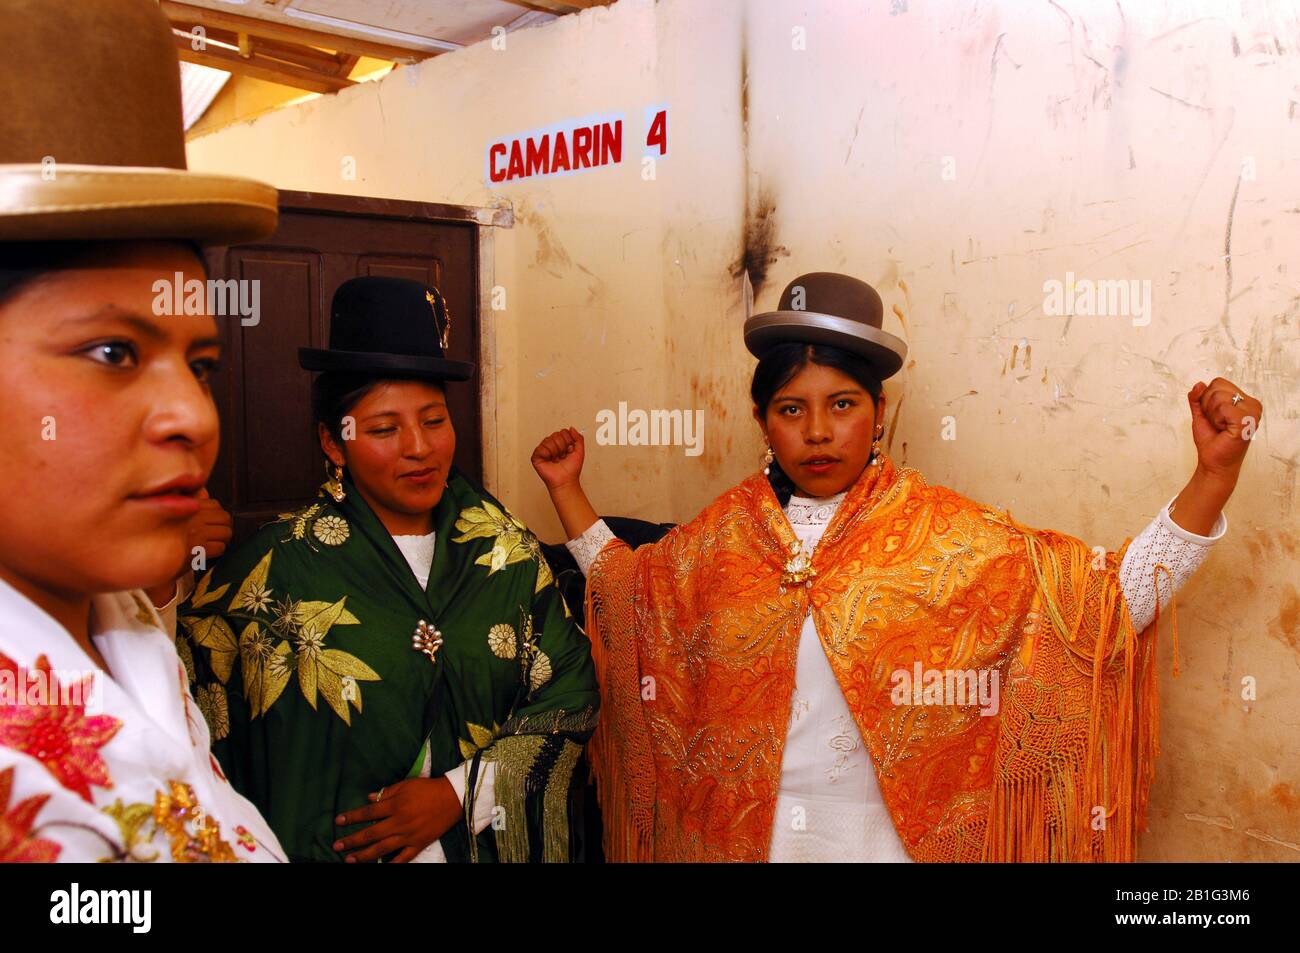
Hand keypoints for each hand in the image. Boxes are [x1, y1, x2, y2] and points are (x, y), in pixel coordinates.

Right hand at [147, 489, 231, 607]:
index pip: (215, 505)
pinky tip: (209, 553)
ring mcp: (197, 533)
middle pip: (225, 518)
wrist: (144, 556)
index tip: (213, 522)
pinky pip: (220, 547)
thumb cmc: (154, 534)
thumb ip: (185, 501)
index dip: (218, 514)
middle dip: (225, 526)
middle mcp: (193, 517)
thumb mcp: (166, 511)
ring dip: (223, 539)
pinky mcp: (198, 549)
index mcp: (186, 505)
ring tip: (215, 543)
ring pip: (226, 533)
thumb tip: (205, 493)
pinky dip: (218, 551)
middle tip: (219, 534)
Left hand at [333, 778, 460, 862]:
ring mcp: (409, 835)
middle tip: (337, 846)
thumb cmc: (428, 788)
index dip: (352, 817)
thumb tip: (368, 799)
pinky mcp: (418, 844)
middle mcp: (399, 822)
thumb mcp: (406, 784)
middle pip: (371, 833)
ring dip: (364, 855)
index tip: (338, 821)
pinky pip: (402, 858)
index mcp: (396, 805)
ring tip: (350, 860)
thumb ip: (387, 792)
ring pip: (382, 848)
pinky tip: (380, 868)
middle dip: (352, 840)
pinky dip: (391, 865)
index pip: (368, 812)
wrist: (453, 798)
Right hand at [531, 427, 585, 491]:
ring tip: (556, 459)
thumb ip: (578, 438)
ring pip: (548, 440)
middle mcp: (552, 446)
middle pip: (556, 434)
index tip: (569, 451)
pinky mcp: (536, 457)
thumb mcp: (580, 452)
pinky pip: (540, 448)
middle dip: (562, 446)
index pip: (563, 432)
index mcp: (561, 444)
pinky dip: (547, 454)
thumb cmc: (571, 470)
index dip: (568, 441)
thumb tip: (571, 428)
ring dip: (555, 451)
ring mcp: (544, 451)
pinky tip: (549, 460)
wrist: (566, 481)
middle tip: (562, 456)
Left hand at [1187, 378, 1261, 482]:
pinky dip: (1216, 420)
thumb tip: (1199, 384)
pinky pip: (1223, 408)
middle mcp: (1253, 404)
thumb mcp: (1200, 414)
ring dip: (1212, 414)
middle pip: (1217, 387)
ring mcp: (1252, 413)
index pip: (1218, 382)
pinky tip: (1224, 430)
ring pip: (1219, 397)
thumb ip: (1197, 398)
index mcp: (1245, 400)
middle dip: (1207, 406)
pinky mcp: (1247, 421)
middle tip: (1216, 423)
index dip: (1206, 398)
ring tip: (1220, 427)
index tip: (1213, 416)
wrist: (1213, 462)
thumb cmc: (1211, 440)